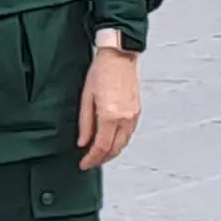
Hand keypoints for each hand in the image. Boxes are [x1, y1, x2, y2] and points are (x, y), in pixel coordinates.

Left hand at [77, 45, 141, 170]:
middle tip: (90, 162)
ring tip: (99, 154)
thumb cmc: (101, 71)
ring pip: (123, 143)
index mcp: (110, 115)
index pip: (101, 146)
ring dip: (112, 152)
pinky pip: (129, 134)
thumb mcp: (86, 97)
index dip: (92, 158)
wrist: (119, 56)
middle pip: (114, 148)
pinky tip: (111, 141)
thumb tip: (83, 142)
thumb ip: (85, 123)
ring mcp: (133, 115)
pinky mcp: (137, 111)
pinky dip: (120, 141)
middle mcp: (125, 118)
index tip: (84, 164)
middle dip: (102, 159)